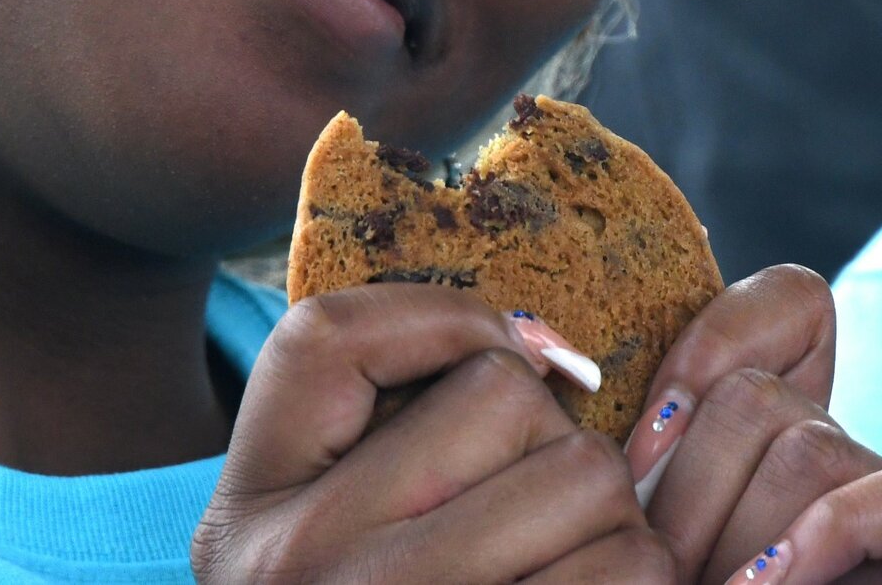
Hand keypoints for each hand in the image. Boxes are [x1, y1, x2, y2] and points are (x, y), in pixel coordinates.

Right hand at [193, 284, 674, 582]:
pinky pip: (633, 577)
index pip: (332, 337)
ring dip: (610, 518)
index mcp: (245, 514)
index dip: (439, 323)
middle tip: (530, 506)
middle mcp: (296, 572)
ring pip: (589, 480)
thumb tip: (542, 351)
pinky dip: (635, 580)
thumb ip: (393, 413)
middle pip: (503, 399)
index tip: (495, 366)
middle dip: (546, 435)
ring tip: (561, 568)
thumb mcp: (322, 520)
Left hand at [621, 267, 881, 583]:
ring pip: (813, 440)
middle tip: (663, 575)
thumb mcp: (674, 546)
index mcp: (768, 446)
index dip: (705, 348)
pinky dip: (836, 537)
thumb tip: (575, 379)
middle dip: (687, 491)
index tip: (633, 458)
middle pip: (758, 395)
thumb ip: (642, 489)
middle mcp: (843, 457)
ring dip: (740, 536)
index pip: (790, 301)